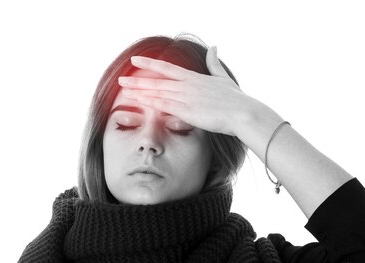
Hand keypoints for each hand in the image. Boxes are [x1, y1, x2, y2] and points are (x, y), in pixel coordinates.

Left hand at [118, 46, 277, 140]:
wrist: (243, 113)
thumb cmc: (236, 100)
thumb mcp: (224, 78)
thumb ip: (215, 63)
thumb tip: (214, 46)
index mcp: (195, 78)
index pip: (167, 68)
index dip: (150, 64)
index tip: (136, 61)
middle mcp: (187, 85)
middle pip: (157, 81)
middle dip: (138, 81)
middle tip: (121, 80)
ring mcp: (186, 97)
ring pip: (157, 92)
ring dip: (139, 92)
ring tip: (123, 90)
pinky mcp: (186, 110)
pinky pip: (163, 105)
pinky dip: (149, 103)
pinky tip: (137, 102)